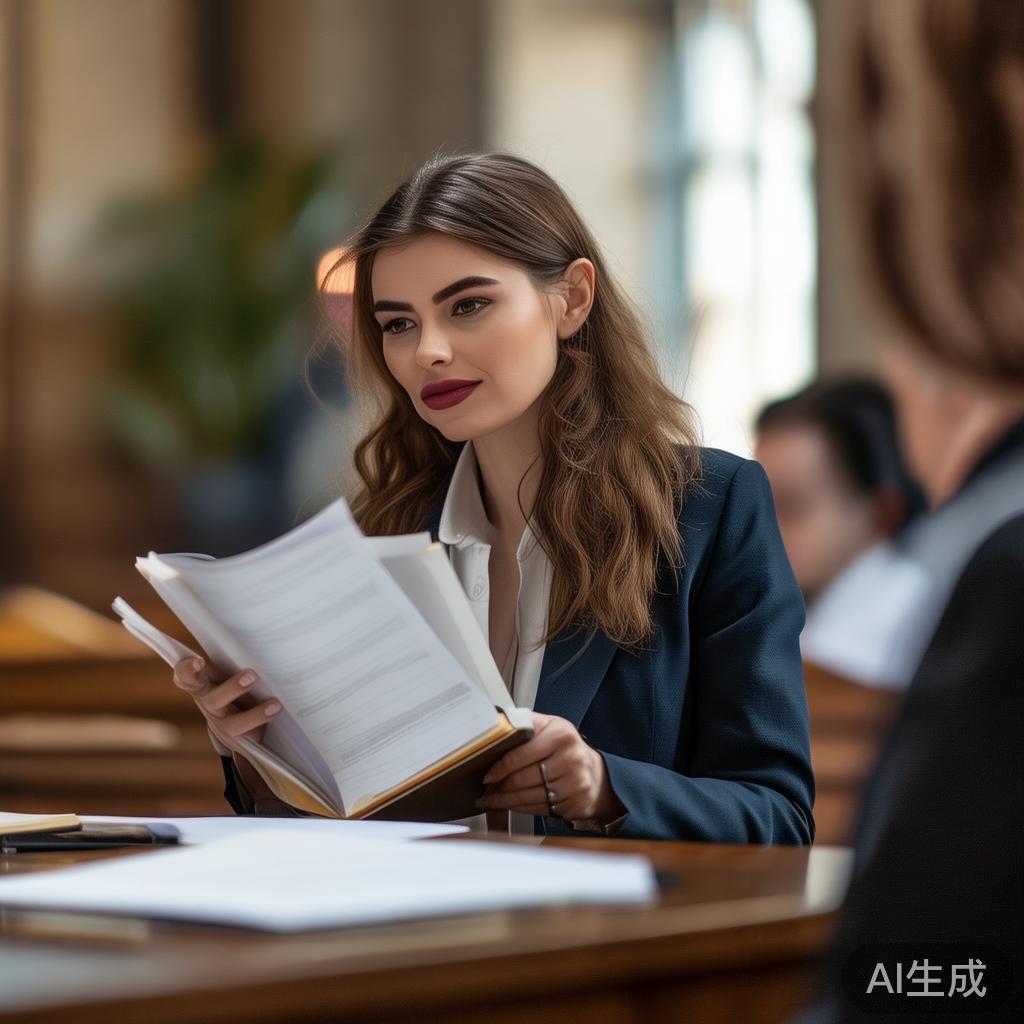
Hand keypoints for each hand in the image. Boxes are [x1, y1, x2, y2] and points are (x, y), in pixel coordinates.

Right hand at [172, 657, 282, 799]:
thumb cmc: (233, 686)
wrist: (239, 722)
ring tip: (275, 704)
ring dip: (255, 714)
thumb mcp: (227, 672)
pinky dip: (263, 723)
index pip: (186, 676)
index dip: (187, 670)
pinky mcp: (238, 738)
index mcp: (202, 684)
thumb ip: (234, 661)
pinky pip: (249, 735)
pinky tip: (277, 712)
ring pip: (233, 724)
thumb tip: (263, 640)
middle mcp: (209, 704)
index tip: (197, 661)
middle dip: (232, 689)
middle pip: (213, 699)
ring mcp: (222, 723)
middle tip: (251, 676)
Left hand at [474, 712, 624, 821]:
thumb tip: (496, 724)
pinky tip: (509, 805)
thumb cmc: (567, 749)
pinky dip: (519, 808)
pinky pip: (537, 807)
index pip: (519, 755)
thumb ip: (527, 723)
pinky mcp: (574, 802)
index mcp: (560, 733)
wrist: (597, 775)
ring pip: (527, 796)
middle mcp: (569, 757)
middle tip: (486, 789)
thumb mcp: (552, 727)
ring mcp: (573, 782)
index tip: (487, 775)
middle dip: (498, 787)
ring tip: (490, 800)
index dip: (498, 768)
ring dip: (504, 800)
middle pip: (521, 778)